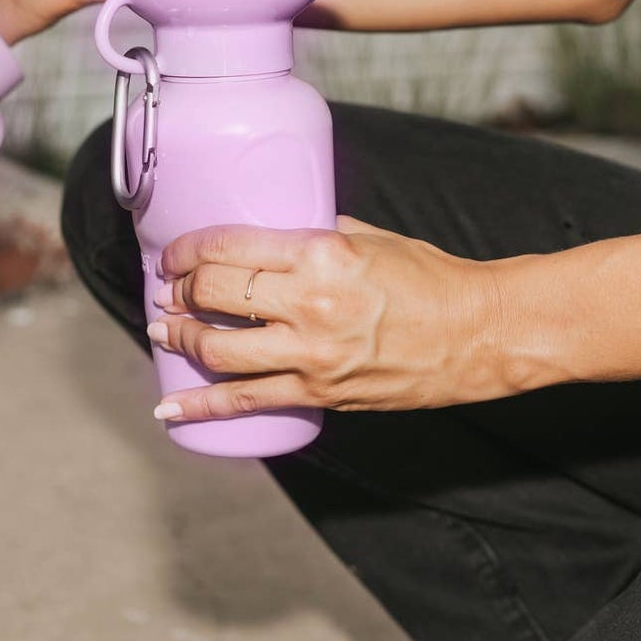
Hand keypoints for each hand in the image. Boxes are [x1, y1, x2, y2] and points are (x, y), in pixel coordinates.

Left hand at [148, 216, 522, 419]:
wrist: (477, 334)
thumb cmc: (429, 277)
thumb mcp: (370, 237)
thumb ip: (317, 232)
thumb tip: (276, 230)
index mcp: (320, 254)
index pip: (229, 247)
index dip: (187, 251)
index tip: (173, 255)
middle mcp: (309, 304)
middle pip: (215, 296)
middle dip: (179, 292)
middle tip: (168, 290)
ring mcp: (312, 355)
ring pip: (219, 351)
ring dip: (180, 339)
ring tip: (164, 331)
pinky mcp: (319, 395)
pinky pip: (246, 403)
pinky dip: (201, 408)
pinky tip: (170, 410)